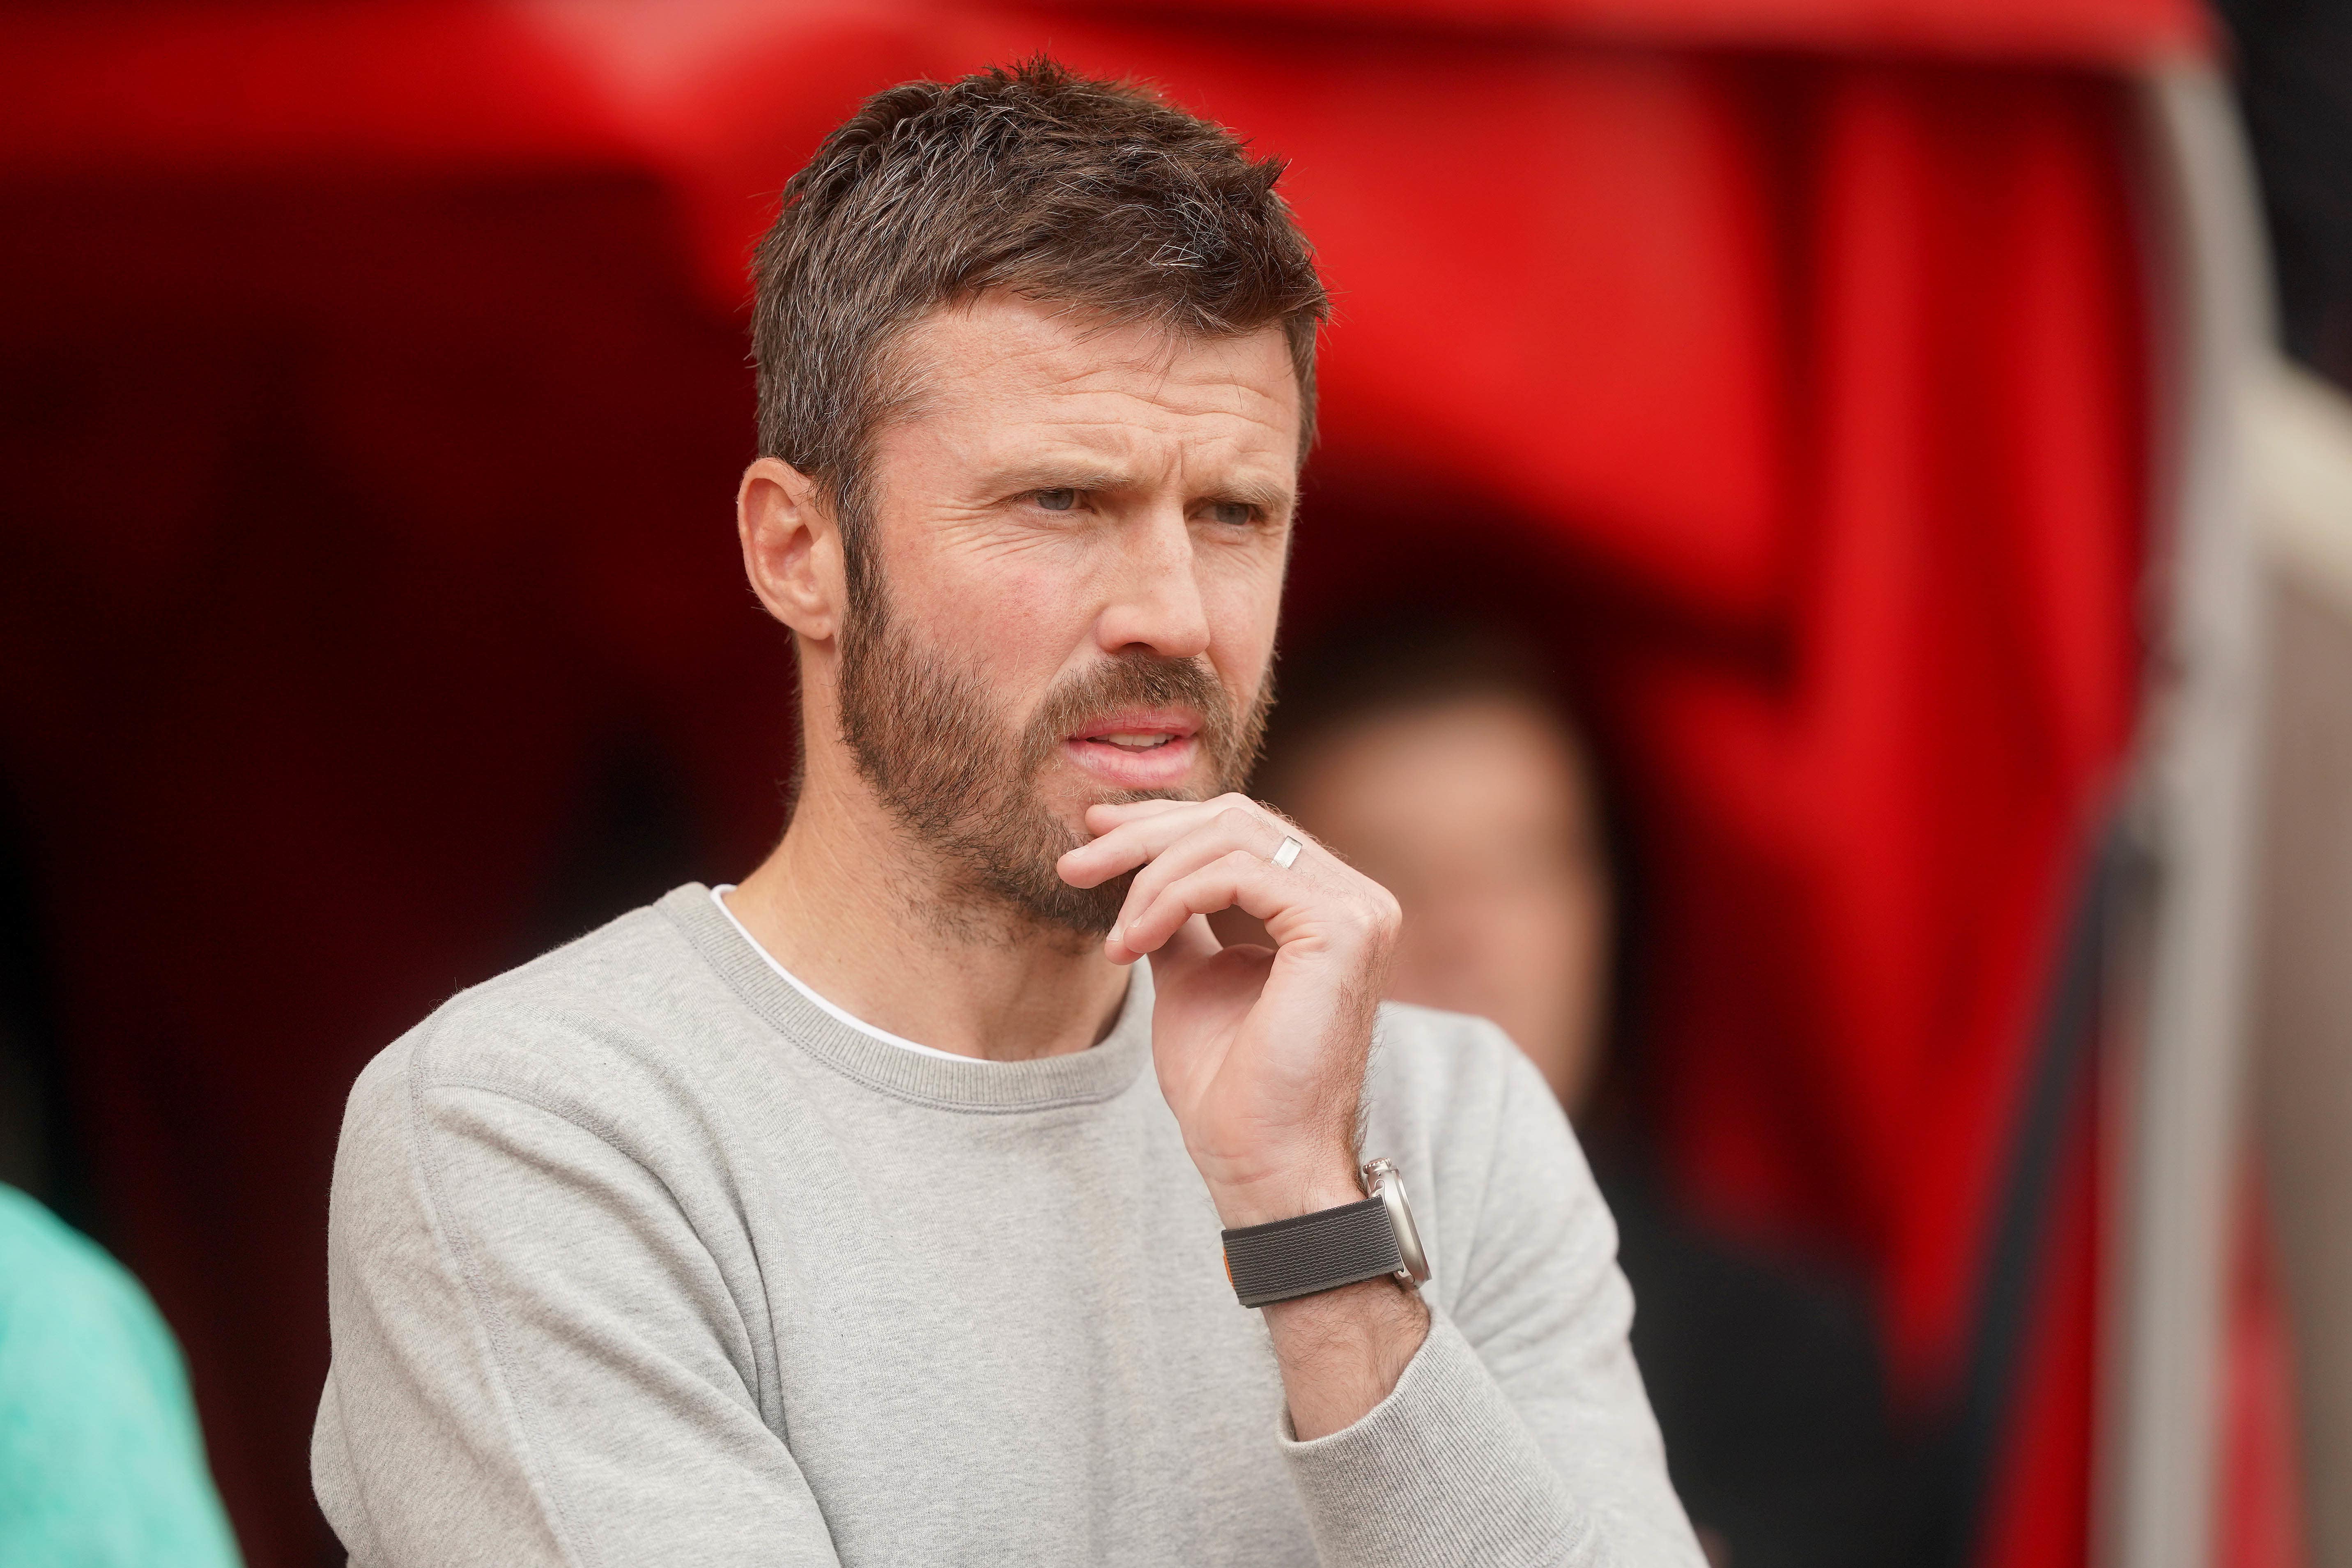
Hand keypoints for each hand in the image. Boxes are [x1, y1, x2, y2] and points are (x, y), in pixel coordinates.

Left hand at [1056, 794, 1400, 1227]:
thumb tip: (1140, 865)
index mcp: (1328, 904)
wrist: (1260, 1162)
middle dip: (1143, 836)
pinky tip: (1134, 944)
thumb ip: (1181, 917)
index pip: (1240, 829)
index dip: (1161, 822)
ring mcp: (1358, 909)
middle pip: (1234, 819)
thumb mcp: (1190, 977)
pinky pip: (1234, 875)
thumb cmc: (1230, 1087)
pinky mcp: (1341, 929)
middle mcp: (1356, 897)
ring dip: (1149, 878)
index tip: (1091, 832)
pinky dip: (1170, 899)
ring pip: (1230, 837)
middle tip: (1075, 866)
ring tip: (1114, 940)